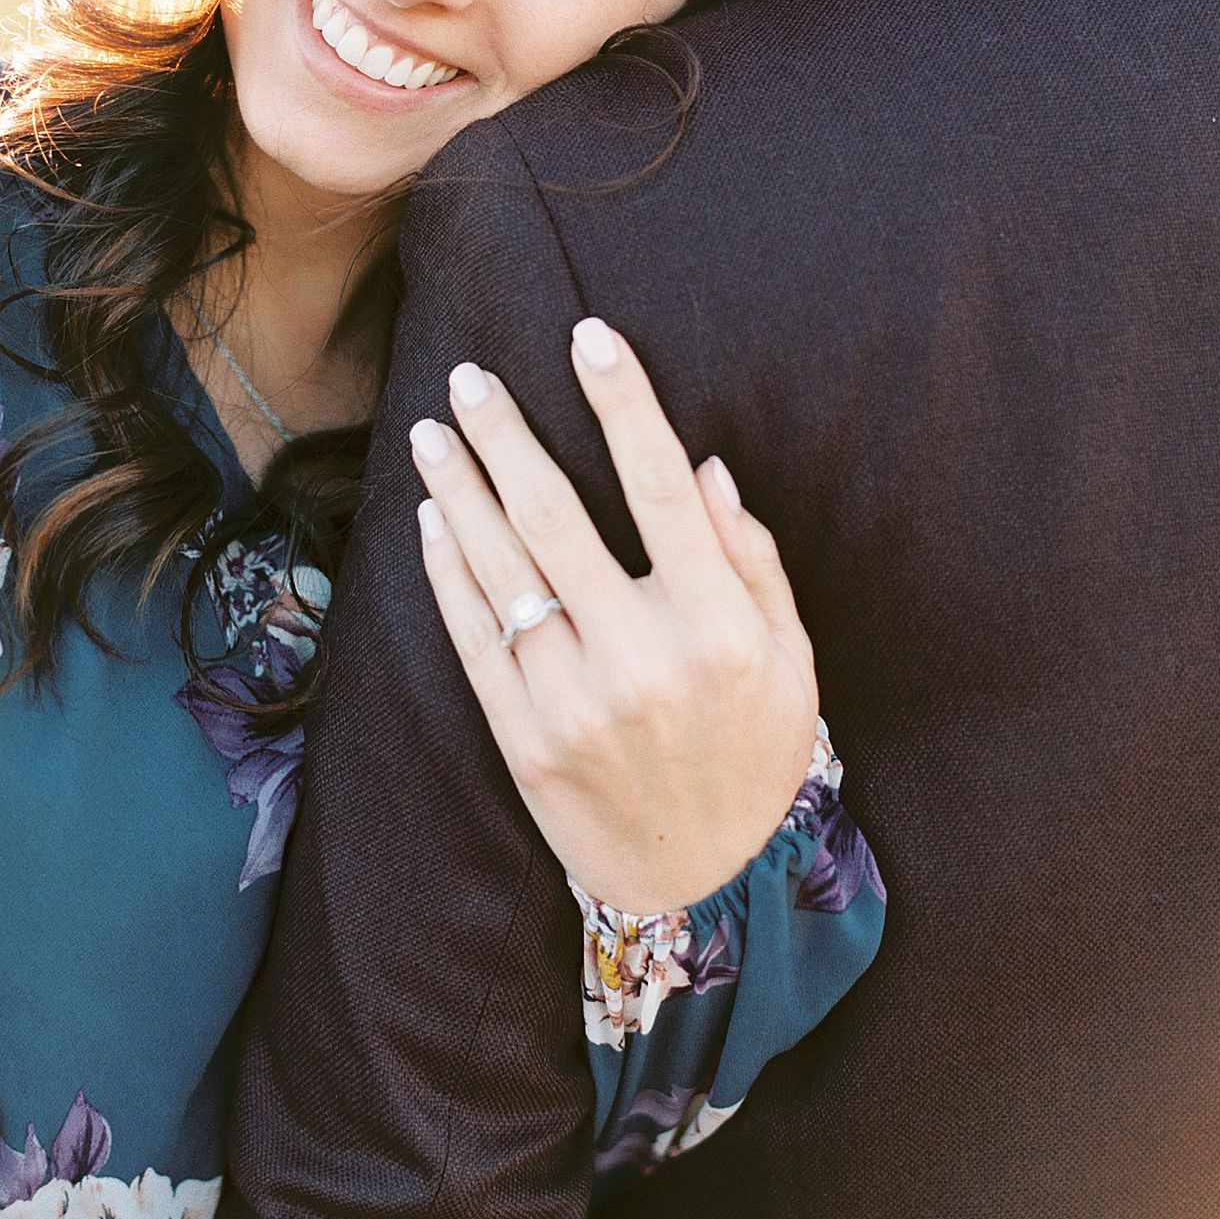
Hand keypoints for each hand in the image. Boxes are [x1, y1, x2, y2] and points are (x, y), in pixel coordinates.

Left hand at [410, 318, 818, 914]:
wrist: (703, 882)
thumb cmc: (754, 753)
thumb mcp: (790, 660)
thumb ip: (752, 560)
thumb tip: (705, 467)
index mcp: (717, 627)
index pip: (661, 487)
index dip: (624, 403)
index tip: (589, 336)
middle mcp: (640, 658)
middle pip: (555, 516)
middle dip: (505, 436)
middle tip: (471, 377)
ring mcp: (572, 701)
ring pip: (499, 569)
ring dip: (456, 490)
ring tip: (431, 431)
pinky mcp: (521, 738)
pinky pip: (470, 635)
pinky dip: (446, 569)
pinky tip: (430, 517)